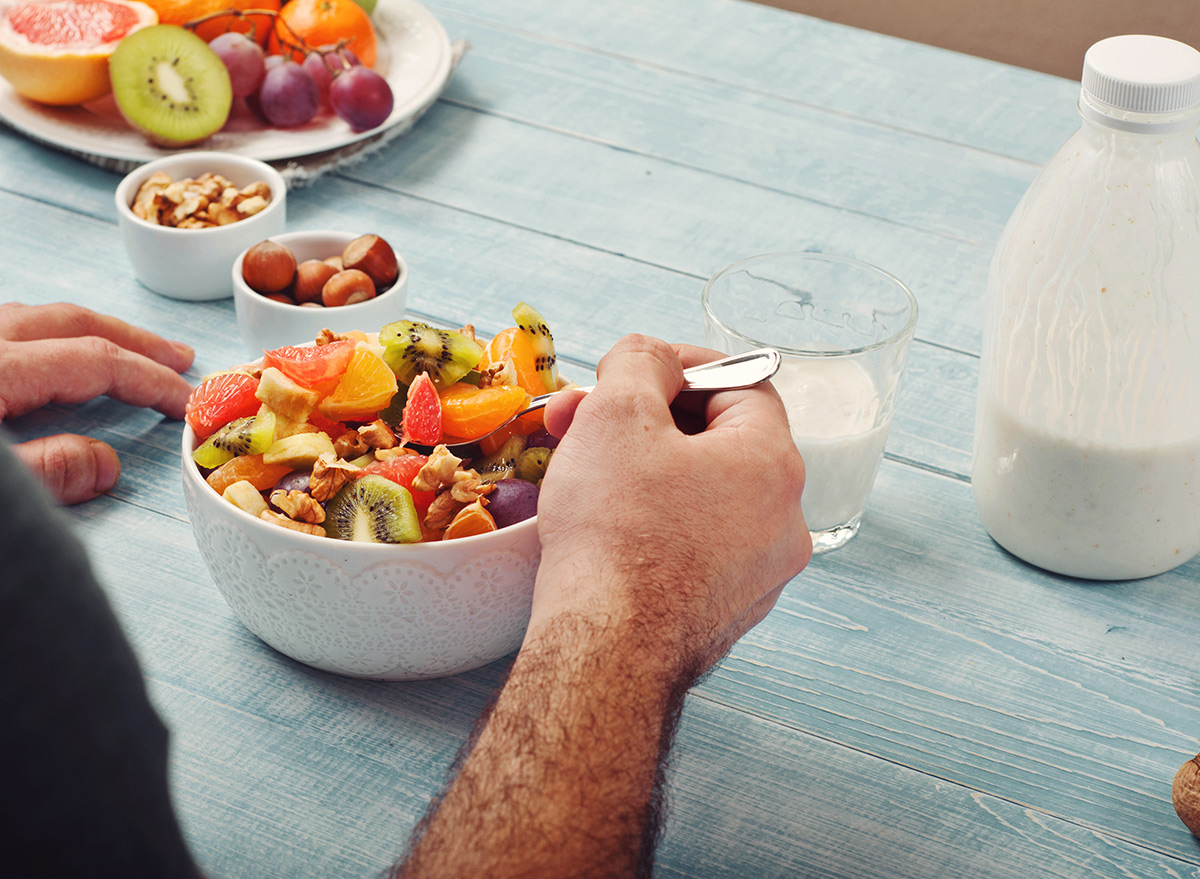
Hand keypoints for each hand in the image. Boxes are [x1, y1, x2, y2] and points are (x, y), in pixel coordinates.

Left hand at [0, 303, 193, 504]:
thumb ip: (46, 472)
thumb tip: (105, 466)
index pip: (95, 360)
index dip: (149, 379)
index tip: (184, 401)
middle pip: (74, 323)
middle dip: (135, 342)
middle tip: (179, 358)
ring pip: (40, 320)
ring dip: (95, 333)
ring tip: (130, 350)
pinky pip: (13, 329)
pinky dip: (54, 338)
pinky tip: (60, 360)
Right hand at [537, 333, 811, 681]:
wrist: (604, 652)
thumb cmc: (614, 531)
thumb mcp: (618, 413)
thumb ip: (641, 361)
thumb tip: (652, 359)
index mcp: (773, 465)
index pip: (740, 384)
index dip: (680, 364)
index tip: (630, 369)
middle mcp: (782, 522)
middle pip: (714, 440)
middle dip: (642, 418)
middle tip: (581, 416)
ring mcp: (757, 574)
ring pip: (700, 494)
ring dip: (642, 468)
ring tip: (578, 468)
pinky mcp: (724, 611)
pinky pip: (693, 545)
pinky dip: (653, 522)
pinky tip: (602, 524)